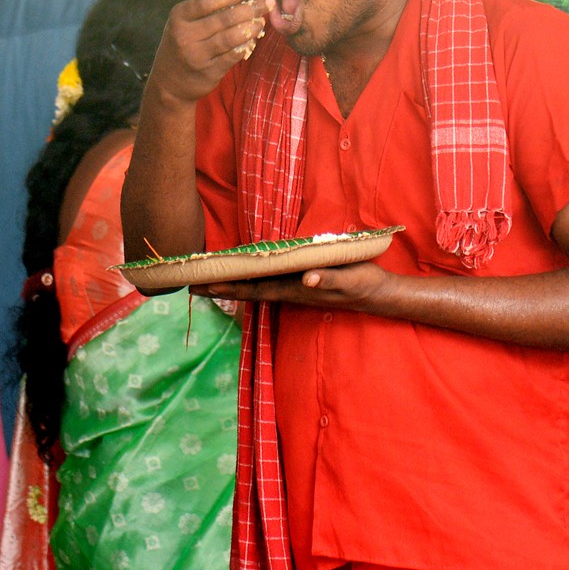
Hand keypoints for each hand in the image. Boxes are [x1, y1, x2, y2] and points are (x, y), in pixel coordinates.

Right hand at [150, 0, 274, 104]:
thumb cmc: (183, 44)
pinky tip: (253, 40)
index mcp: (178, 18)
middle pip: (223, 19)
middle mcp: (185, 36)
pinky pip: (233, 56)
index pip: (204, 2)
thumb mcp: (184, 23)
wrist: (169, 83)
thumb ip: (205, 10)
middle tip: (266, 3)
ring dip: (251, 28)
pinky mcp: (209, 72)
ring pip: (230, 38)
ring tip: (261, 22)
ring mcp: (197, 56)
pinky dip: (246, 46)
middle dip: (249, 9)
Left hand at [191, 261, 390, 311]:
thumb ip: (327, 277)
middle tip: (190, 284)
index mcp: (295, 289)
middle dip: (220, 287)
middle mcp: (289, 291)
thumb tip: (305, 279)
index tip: (204, 284)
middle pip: (248, 290)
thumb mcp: (350, 278)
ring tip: (207, 279)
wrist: (378, 294)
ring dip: (231, 284)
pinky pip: (267, 282)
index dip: (229, 286)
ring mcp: (293, 289)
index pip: (255, 289)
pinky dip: (249, 279)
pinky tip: (240, 275)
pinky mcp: (299, 284)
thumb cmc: (364, 283)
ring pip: (255, 287)